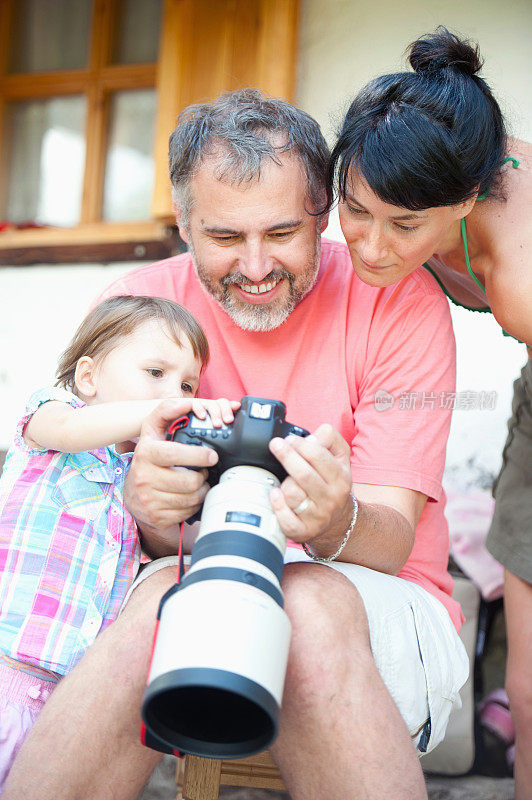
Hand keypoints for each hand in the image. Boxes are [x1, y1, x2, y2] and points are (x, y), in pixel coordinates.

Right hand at [125, 398, 237, 536]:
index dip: (197, 455)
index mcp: (145, 453)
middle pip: (189, 481)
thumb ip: (165, 412)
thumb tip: (185, 403)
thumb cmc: (150, 459)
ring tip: (200, 482)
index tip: (212, 455)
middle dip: (203, 476)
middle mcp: (144, 477)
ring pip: (191, 498)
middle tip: (205, 470)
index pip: (174, 454)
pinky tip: (191, 496)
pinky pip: (188, 512)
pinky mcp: (158, 517)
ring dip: (202, 490)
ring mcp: (150, 500)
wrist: (134, 496)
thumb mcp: (151, 434)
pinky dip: (195, 504)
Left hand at [267, 424, 352, 544]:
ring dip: (283, 483)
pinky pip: (286, 519)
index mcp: (341, 477)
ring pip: (292, 494)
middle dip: (286, 456)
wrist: (339, 520)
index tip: (289, 439)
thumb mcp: (340, 456)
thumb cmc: (333, 482)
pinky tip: (275, 495)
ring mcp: (317, 517)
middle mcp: (331, 498)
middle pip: (304, 475)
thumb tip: (309, 437)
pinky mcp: (304, 531)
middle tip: (275, 445)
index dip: (300, 444)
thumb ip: (329, 438)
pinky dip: (277, 505)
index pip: (319, 456)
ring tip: (285, 480)